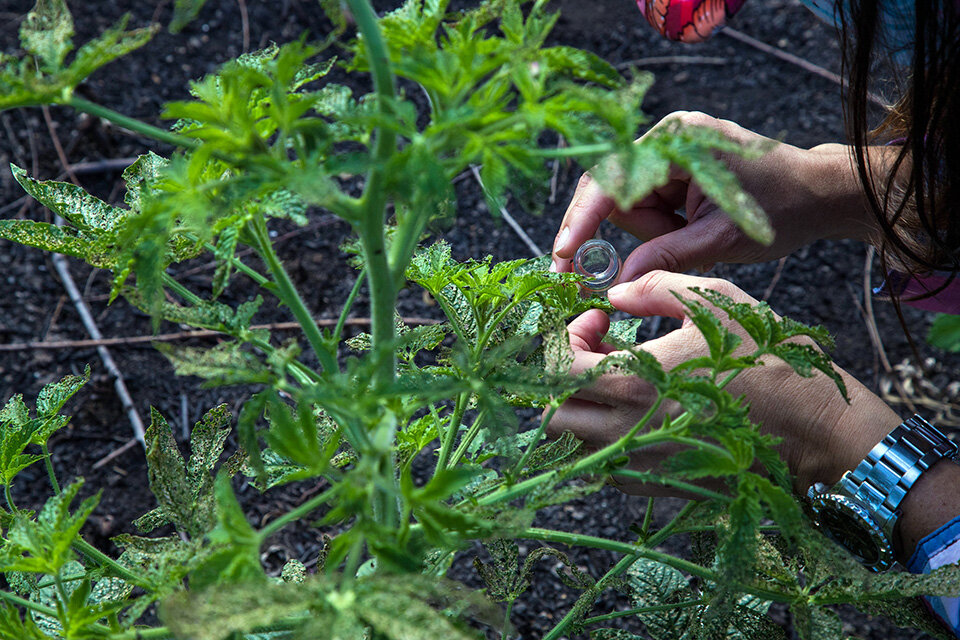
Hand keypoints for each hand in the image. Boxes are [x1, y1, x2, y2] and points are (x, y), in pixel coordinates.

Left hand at [544, 271, 898, 495]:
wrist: (820, 436)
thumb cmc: (773, 366)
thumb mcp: (717, 304)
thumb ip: (655, 288)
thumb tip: (614, 292)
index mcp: (634, 384)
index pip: (555, 368)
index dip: (563, 337)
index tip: (596, 320)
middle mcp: (625, 431)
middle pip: (551, 413)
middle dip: (558, 377)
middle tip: (594, 350)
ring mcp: (638, 465)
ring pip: (571, 444)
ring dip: (578, 408)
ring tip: (615, 378)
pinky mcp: (655, 485)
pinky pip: (602, 465)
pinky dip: (602, 436)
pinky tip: (638, 408)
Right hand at [551, 112, 873, 280]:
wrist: (818, 194)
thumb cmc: (781, 210)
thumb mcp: (721, 241)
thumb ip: (666, 257)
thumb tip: (616, 283)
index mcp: (678, 142)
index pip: (613, 182)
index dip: (583, 220)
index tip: (564, 255)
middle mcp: (667, 138)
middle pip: (613, 193)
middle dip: (630, 232)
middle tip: (628, 269)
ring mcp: (669, 151)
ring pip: (628, 205)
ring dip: (653, 233)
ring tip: (697, 239)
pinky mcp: (672, 168)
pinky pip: (644, 205)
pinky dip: (659, 228)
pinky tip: (689, 232)